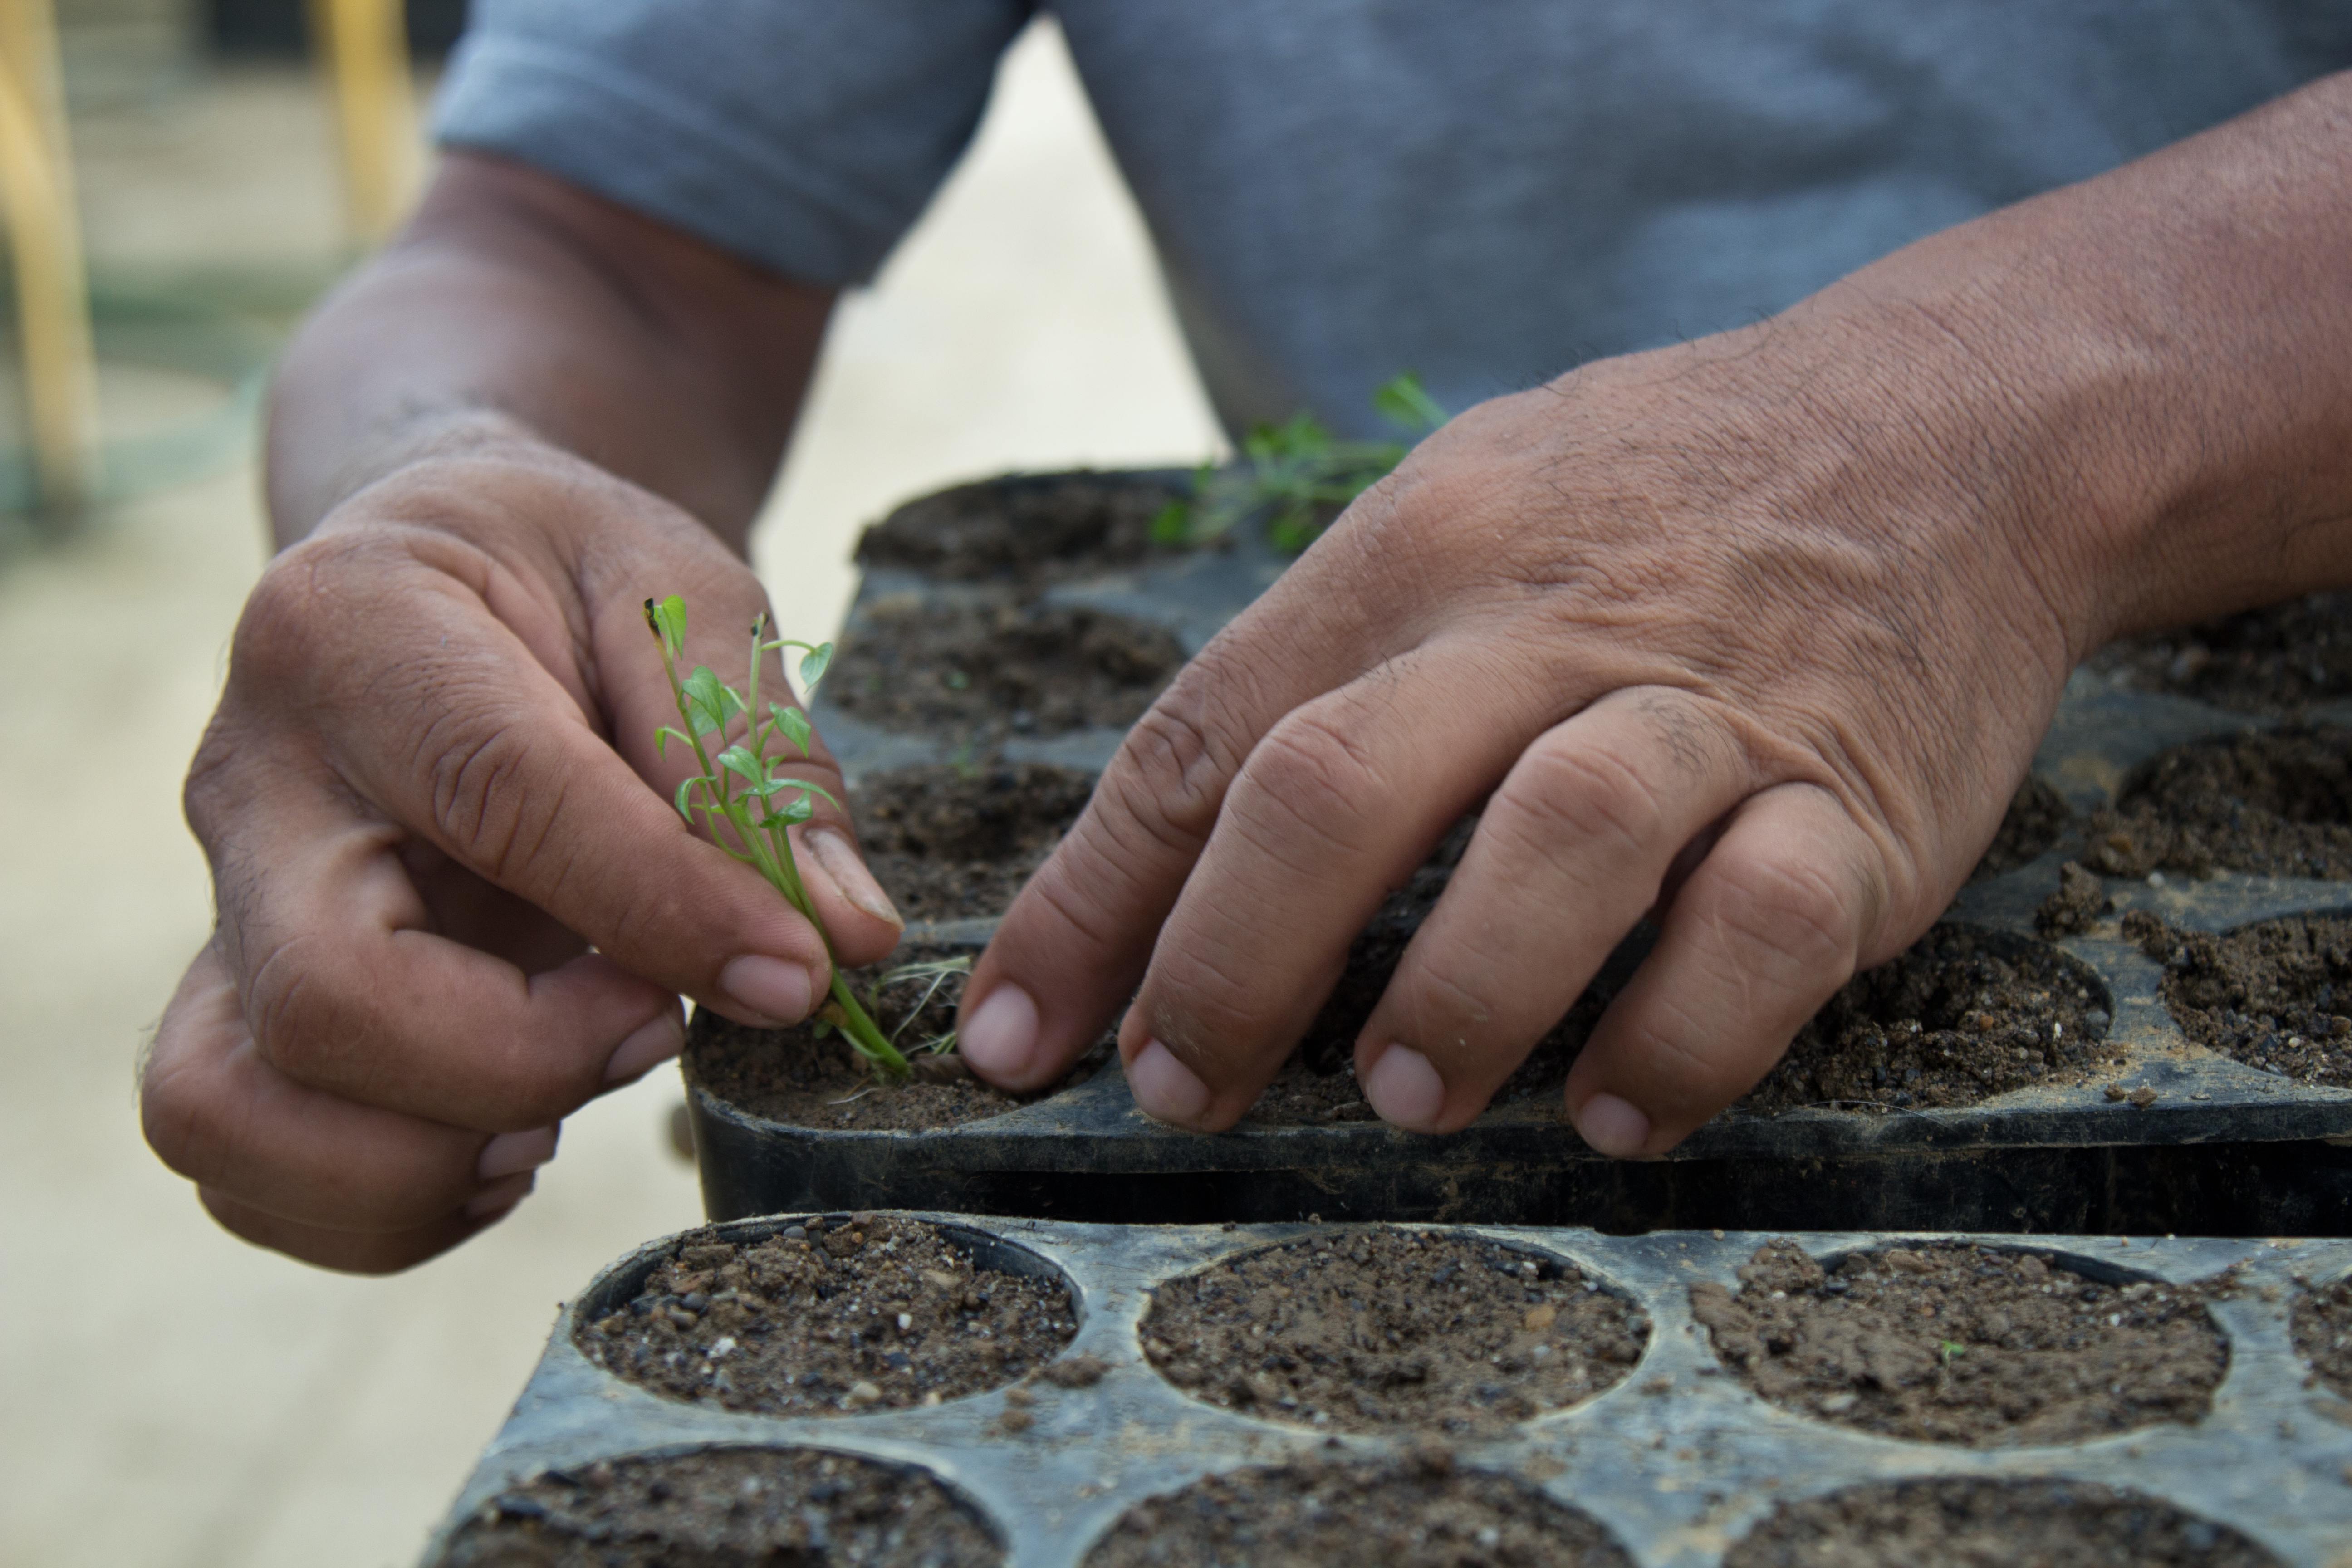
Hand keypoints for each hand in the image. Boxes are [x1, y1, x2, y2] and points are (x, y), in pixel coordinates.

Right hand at [141, 441, 902, 1270]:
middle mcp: (254, 778)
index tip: (794, 972)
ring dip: (427, 1159)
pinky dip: (379, 1198)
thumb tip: (844, 941)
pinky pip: (243, 1155)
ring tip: (564, 1109)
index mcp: (356, 629)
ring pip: (233, 1105)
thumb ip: (754, 756)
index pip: (500, 797)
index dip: (661, 908)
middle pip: (331, 997)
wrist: (443, 562)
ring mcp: (224, 902)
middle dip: (526, 1060)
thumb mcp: (681, 596)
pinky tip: (506, 1139)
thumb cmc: (566, 574)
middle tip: (660, 1021)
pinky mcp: (233, 992)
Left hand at [958, 303, 2101, 1151]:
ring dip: (1451, 996)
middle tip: (1179, 1090)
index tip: (1011, 1041)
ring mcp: (1713, 706)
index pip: (1209, 732)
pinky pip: (1759, 930)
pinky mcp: (1860, 798)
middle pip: (1339, 784)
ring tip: (1403, 1097)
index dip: (1090, 902)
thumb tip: (1165, 875)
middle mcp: (1550, 617)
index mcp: (1424, 545)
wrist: (1958, 423)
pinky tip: (1609, 1111)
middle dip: (1229, 963)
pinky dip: (1671, 1039)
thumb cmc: (1662, 497)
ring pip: (1552, 842)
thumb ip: (1329, 672)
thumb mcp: (1471, 508)